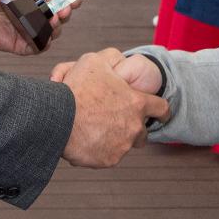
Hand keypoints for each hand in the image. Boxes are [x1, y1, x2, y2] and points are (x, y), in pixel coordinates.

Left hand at [0, 0, 75, 54]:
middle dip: (65, 13)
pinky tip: (44, 38)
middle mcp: (37, 14)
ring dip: (56, 28)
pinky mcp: (22, 44)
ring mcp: (30, 30)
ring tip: (51, 21)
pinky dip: (44, 44)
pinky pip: (38, 47)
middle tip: (63, 10)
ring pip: (53, 32)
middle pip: (61, 16)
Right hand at [59, 48, 170, 167]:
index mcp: (136, 103)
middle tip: (115, 120)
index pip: (161, 108)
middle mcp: (134, 126)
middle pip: (142, 131)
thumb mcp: (94, 61)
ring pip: (125, 144)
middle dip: (133, 126)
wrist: (57, 120)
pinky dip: (101, 149)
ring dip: (116, 138)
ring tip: (96, 129)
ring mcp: (123, 146)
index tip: (161, 115)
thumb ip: (112, 58)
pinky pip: (109, 155)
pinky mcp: (109, 160)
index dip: (161, 111)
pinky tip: (88, 139)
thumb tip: (120, 59)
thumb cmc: (76, 90)